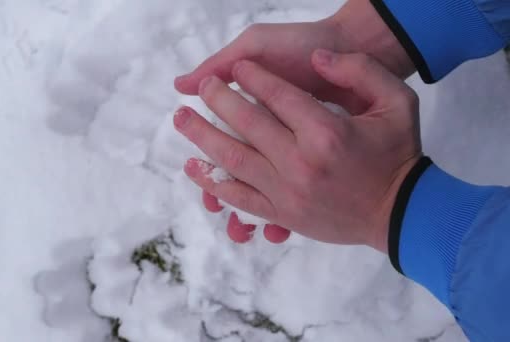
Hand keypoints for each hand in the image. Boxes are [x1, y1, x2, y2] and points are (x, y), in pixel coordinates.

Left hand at [174, 50, 421, 252]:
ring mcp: (288, 193)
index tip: (237, 69)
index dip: (252, 78)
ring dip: (203, 137)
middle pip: (247, 124)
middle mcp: (301, 163)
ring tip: (181, 119)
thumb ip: (359, 70)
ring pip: (234, 160)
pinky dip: (214, 182)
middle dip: (218, 100)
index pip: (277, 96)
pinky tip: (194, 168)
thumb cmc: (399, 154)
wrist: (401, 212)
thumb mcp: (397, 101)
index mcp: (327, 132)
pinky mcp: (283, 214)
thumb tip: (319, 57)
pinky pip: (239, 197)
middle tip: (202, 87)